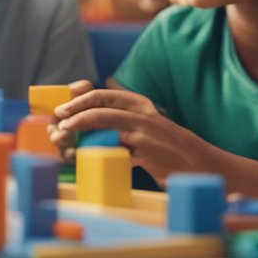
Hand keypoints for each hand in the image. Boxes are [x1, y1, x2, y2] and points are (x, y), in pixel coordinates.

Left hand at [52, 86, 214, 182]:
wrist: (197, 164)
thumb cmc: (165, 145)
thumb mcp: (146, 123)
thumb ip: (121, 116)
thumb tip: (92, 106)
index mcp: (139, 103)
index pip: (103, 94)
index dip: (79, 98)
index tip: (63, 105)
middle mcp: (141, 113)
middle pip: (99, 105)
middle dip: (74, 110)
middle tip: (59, 117)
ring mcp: (143, 131)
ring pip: (102, 122)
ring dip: (78, 126)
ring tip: (63, 133)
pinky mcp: (144, 151)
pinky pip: (110, 149)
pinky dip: (90, 151)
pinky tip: (77, 157)